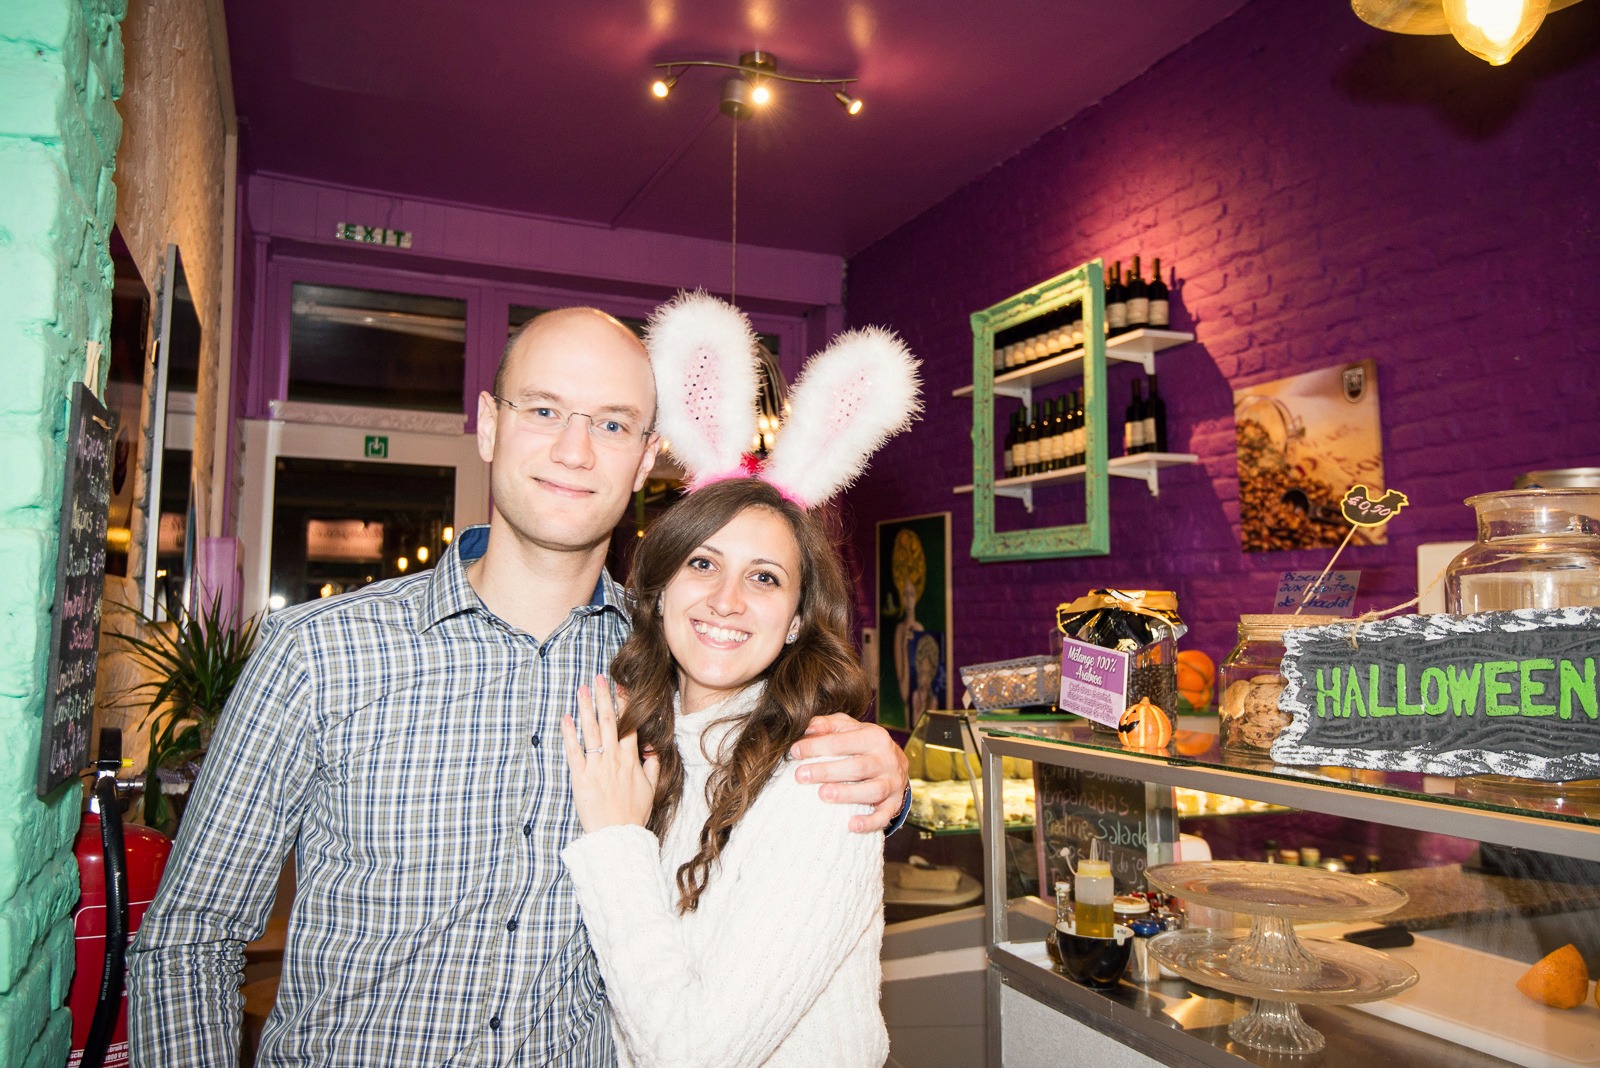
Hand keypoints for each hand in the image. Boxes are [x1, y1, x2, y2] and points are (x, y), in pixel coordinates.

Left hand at [562, 675, 659, 832]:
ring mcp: (596, 766)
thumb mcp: (650, 789)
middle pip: (608, 720)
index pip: (628, 724)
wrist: (617, 835)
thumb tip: (651, 749)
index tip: (620, 686)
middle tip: (597, 678)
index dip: (624, 704)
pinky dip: (569, 733)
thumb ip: (651, 766)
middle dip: (603, 697)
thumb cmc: (633, 814)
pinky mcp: (580, 776)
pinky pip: (574, 750)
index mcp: (631, 759)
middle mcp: (614, 758)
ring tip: (582, 689)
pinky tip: (566, 717)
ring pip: (590, 730)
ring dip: (586, 707)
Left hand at [789, 716, 908, 832]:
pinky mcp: (895, 804)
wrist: (897, 764)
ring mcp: (893, 783)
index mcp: (875, 737)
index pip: (843, 741)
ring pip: (872, 791)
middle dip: (827, 771)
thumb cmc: (864, 745)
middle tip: (800, 776)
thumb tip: (808, 729)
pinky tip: (851, 825)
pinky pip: (884, 816)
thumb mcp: (850, 729)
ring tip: (822, 795)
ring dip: (847, 794)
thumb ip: (828, 725)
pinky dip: (869, 822)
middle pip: (857, 767)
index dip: (817, 746)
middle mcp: (887, 759)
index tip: (794, 752)